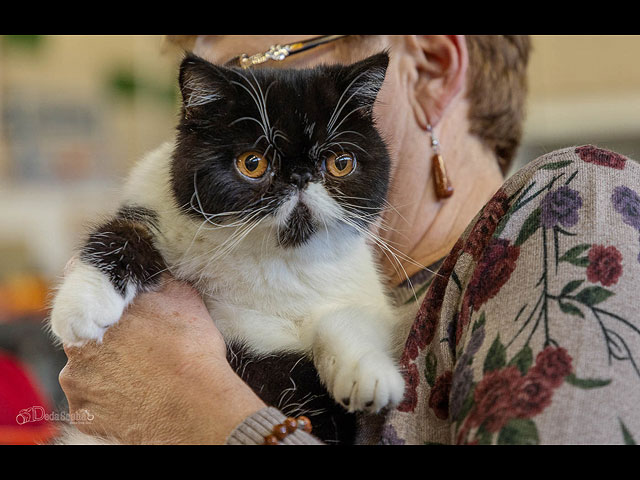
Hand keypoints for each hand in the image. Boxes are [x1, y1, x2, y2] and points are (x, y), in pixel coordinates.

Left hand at [58, 275, 265, 443]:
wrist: (196, 404)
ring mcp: (77, 382)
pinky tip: (135, 397)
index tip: (116, 306)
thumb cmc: (191, 349)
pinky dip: (107, 400)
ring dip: (106, 370)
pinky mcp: (83, 415)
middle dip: (107, 338)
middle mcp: (77, 345)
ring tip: (141, 376)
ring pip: (86, 370)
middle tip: (140, 347)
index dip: (101, 298)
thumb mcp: (182, 296)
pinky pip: (90, 402)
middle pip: (86, 335)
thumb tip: (151, 271)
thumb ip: (156, 280)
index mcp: (98, 310)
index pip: (84, 294)